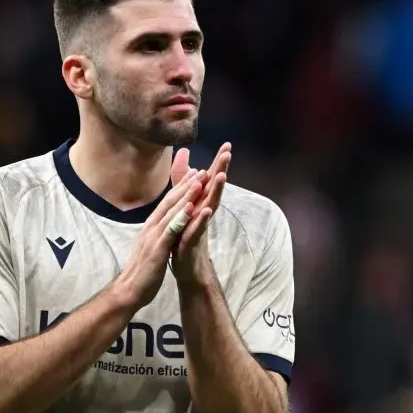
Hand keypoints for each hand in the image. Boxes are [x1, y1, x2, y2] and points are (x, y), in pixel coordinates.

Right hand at [114, 169, 205, 308]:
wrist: (130, 290)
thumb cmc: (142, 271)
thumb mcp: (151, 246)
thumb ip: (157, 233)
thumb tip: (163, 224)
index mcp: (150, 227)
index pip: (166, 203)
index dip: (180, 188)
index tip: (193, 175)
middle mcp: (151, 227)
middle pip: (169, 202)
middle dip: (185, 185)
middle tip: (200, 170)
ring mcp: (153, 237)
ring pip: (171, 212)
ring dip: (185, 195)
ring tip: (199, 181)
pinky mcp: (157, 249)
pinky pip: (171, 230)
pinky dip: (181, 217)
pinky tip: (191, 208)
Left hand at [168, 143, 231, 283]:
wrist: (187, 268)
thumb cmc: (186, 235)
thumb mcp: (185, 206)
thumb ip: (184, 182)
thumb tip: (188, 161)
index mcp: (201, 203)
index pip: (211, 180)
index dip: (218, 163)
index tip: (227, 144)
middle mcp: (203, 212)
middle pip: (214, 188)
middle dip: (221, 170)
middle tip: (228, 153)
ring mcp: (199, 226)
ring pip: (209, 206)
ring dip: (216, 191)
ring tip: (221, 176)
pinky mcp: (193, 241)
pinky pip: (198, 228)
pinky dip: (202, 219)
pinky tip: (207, 209)